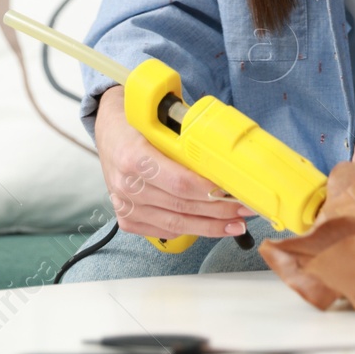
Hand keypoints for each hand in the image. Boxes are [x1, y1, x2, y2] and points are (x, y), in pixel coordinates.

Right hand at [92, 85, 255, 239]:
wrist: (109, 132)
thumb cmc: (138, 124)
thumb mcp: (160, 122)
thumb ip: (186, 139)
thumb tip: (225, 155)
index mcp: (135, 157)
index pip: (180, 181)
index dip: (209, 191)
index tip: (234, 192)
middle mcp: (127, 185)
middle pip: (181, 206)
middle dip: (218, 211)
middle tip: (245, 210)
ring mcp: (125, 206)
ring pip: (175, 224)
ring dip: (209, 226)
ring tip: (235, 225)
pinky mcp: (126, 219)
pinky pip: (164, 231)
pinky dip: (189, 230)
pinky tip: (209, 227)